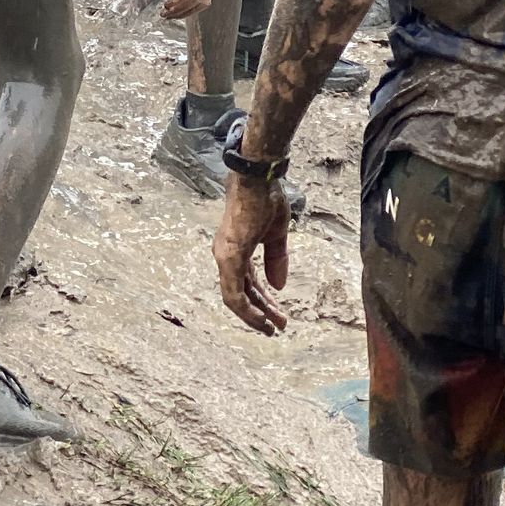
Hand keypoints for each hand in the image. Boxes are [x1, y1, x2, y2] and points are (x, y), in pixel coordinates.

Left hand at [214, 169, 291, 334]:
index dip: (261, 302)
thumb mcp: (275, 235)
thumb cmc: (265, 199)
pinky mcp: (229, 257)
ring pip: (235, 298)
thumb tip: (278, 287)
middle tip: (279, 327)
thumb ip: (276, 260)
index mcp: (235, 250)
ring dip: (254, 315)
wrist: (258, 178)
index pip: (247, 284)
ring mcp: (225, 257)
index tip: (278, 315)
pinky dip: (246, 309)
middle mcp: (225, 255)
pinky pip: (233, 292)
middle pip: (241, 293)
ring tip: (273, 328)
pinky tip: (261, 319)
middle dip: (261, 312)